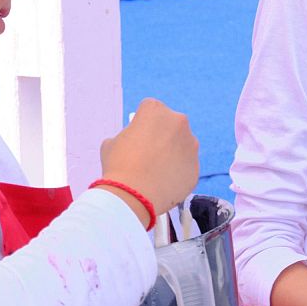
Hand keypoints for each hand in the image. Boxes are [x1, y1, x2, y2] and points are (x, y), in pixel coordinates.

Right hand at [98, 98, 198, 214]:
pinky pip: (186, 167)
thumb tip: (131, 142)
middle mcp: (178, 122)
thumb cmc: (119, 166)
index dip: (142, 123)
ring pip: (182, 146)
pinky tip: (162, 182)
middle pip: (170, 125)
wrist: (134, 195)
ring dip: (172, 154)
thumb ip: (126, 136)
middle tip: (148, 153)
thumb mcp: (111, 143)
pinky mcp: (196, 167)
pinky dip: (177, 172)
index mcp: (155, 110)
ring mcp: (191, 145)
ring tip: (155, 170)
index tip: (138, 135)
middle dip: (161, 136)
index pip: (150, 110)